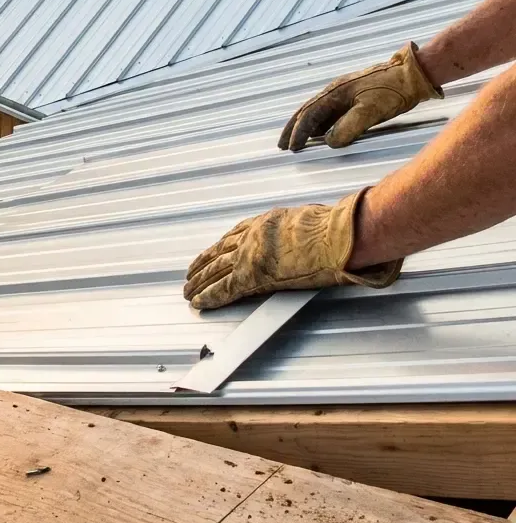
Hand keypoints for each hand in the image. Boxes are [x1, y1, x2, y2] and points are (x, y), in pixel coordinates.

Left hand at [183, 192, 401, 309]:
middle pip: (220, 253)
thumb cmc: (333, 229)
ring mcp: (250, 255)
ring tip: (188, 290)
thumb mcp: (309, 220)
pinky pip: (225, 289)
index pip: (234, 236)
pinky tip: (198, 302)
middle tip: (190, 274)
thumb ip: (298, 231)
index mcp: (265, 223)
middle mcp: (251, 237)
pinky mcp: (253, 276)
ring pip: (216, 270)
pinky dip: (210, 296)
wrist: (336, 237)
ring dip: (200, 282)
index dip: (220, 248)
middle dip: (203, 265)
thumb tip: (307, 236)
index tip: (210, 254)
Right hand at [278, 42, 441, 151]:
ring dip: (304, 126)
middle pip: (306, 111)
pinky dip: (318, 123)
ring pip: (316, 111)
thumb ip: (347, 127)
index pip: (309, 116)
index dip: (299, 133)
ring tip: (296, 140)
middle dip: (293, 129)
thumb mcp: (370, 111)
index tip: (292, 148)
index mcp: (335, 93)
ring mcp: (343, 92)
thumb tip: (328, 141)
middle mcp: (334, 91)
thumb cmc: (392, 92)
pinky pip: (328, 111)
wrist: (411, 74)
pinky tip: (320, 131)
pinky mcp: (353, 96)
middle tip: (282, 145)